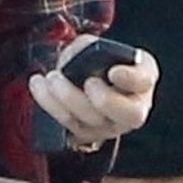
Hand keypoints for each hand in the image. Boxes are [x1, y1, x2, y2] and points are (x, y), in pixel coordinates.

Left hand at [29, 37, 158, 149]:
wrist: (88, 81)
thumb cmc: (99, 62)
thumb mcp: (100, 47)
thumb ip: (90, 48)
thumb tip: (74, 59)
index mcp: (141, 81)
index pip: (144, 81)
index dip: (130, 79)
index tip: (114, 72)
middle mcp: (131, 110)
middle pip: (125, 113)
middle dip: (105, 99)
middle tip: (86, 82)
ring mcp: (108, 127)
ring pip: (92, 122)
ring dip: (68, 99)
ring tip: (51, 78)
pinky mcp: (84, 135)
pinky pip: (68, 126)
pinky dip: (50, 105)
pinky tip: (38, 85)